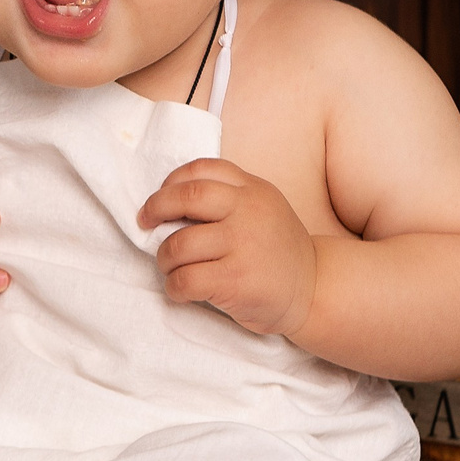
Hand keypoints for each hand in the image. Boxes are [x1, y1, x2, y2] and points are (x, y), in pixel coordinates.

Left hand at [139, 159, 316, 337]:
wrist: (314, 289)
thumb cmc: (276, 251)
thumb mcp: (262, 209)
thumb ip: (228, 198)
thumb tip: (168, 204)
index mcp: (253, 190)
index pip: (203, 170)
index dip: (171, 182)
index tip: (159, 200)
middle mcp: (249, 211)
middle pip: (188, 197)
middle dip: (156, 208)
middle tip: (145, 224)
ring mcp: (243, 245)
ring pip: (179, 245)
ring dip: (164, 258)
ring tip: (171, 267)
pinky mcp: (237, 280)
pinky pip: (186, 280)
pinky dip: (174, 287)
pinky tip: (182, 290)